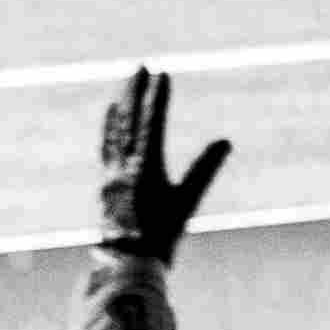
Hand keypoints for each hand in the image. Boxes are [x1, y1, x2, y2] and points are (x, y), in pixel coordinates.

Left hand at [94, 68, 229, 257]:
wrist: (126, 263)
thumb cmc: (161, 234)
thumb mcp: (187, 201)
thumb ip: (205, 169)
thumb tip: (225, 142)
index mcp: (144, 167)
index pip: (151, 122)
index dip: (158, 96)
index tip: (162, 72)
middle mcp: (123, 165)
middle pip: (129, 120)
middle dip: (134, 91)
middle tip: (139, 66)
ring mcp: (111, 173)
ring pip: (115, 131)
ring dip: (122, 106)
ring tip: (124, 86)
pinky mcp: (105, 183)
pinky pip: (106, 147)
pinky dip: (109, 129)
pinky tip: (110, 117)